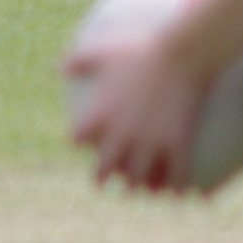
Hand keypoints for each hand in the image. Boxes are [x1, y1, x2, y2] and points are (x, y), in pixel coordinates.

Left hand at [67, 31, 212, 193]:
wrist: (183, 53)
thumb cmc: (143, 50)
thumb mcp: (106, 52)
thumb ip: (79, 60)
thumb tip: (59, 65)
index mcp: (101, 115)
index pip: (78, 138)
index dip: (79, 139)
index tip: (81, 141)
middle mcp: (122, 135)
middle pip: (104, 168)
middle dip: (102, 176)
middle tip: (102, 180)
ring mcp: (150, 143)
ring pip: (138, 178)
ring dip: (138, 184)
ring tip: (144, 187)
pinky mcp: (177, 146)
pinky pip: (175, 176)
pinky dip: (176, 187)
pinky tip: (179, 193)